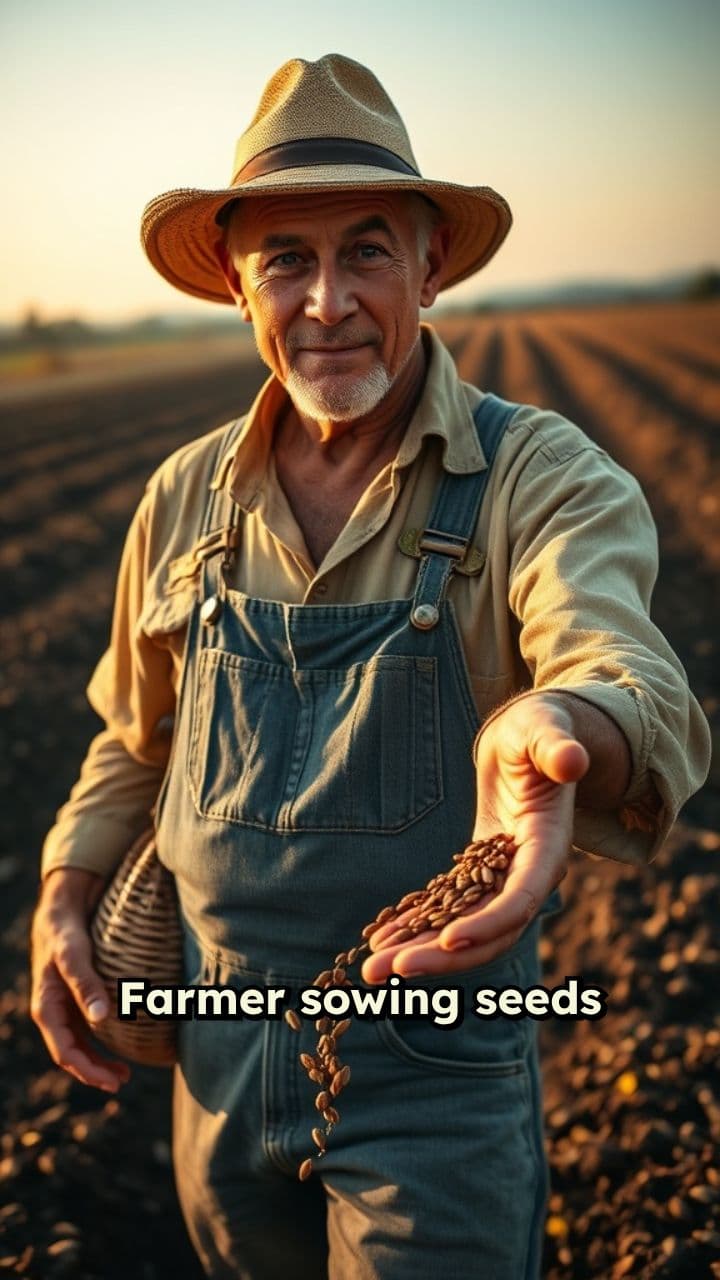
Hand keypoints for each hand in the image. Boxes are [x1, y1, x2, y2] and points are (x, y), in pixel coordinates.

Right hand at [30, 868, 131, 1091]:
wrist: (63, 910)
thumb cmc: (65, 932)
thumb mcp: (73, 955)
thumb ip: (85, 983)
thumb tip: (100, 1017)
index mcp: (46, 1008)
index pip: (65, 1052)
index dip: (88, 1071)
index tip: (111, 1081)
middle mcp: (54, 1012)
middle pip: (73, 1054)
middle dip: (95, 1072)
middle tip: (122, 1081)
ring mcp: (66, 1007)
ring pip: (81, 1045)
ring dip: (99, 1061)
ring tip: (124, 1073)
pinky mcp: (78, 999)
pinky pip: (88, 1030)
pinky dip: (103, 1042)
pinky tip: (122, 1046)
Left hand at [361, 694, 588, 982]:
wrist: (530, 737)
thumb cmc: (539, 727)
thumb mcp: (545, 729)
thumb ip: (557, 747)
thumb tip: (572, 760)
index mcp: (548, 847)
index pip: (522, 898)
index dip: (489, 923)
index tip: (450, 940)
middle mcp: (529, 875)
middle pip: (490, 933)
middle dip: (441, 957)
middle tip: (388, 972)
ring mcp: (503, 880)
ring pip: (465, 930)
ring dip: (420, 951)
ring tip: (371, 968)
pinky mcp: (479, 875)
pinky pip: (448, 911)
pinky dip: (417, 927)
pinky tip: (380, 942)